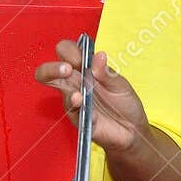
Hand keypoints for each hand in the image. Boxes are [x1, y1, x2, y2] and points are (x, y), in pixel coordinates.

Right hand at [35, 40, 151, 158]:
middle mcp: (74, 84)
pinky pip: (73, 113)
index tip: (80, 57)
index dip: (69, 51)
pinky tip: (90, 111)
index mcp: (84, 69)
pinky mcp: (79, 119)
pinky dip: (81, 110)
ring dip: (65, 89)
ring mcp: (74, 101)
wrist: (132, 129)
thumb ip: (107, 73)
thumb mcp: (120, 85)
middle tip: (67, 69)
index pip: (66, 52)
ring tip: (78, 94)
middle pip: (47, 72)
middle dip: (52, 69)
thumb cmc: (124, 103)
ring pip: (56, 92)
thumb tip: (99, 55)